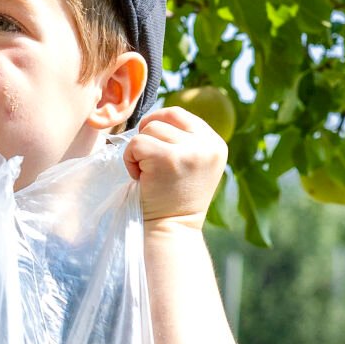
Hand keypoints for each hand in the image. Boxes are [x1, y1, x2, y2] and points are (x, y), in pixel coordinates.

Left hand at [123, 106, 227, 230]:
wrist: (172, 229)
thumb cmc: (174, 196)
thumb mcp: (192, 162)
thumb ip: (184, 139)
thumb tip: (155, 115)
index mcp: (215, 143)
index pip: (179, 114)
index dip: (159, 124)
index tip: (155, 148)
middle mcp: (207, 145)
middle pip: (163, 118)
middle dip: (148, 136)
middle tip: (149, 162)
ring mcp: (190, 151)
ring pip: (149, 129)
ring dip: (139, 149)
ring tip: (147, 172)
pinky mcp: (168, 158)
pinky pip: (136, 142)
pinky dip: (129, 159)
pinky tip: (140, 177)